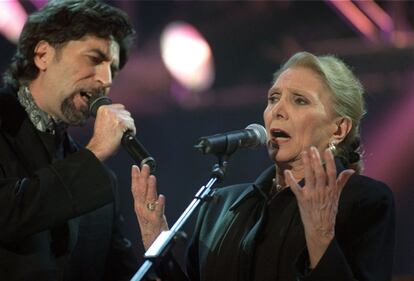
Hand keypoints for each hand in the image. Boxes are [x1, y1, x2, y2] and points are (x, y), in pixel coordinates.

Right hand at [86, 104, 135, 160]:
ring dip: (129, 127)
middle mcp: (109, 111)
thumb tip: (122, 113)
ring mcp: (116, 117)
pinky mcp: (121, 124)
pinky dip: (132, 131)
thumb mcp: (102, 121)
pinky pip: (132, 126)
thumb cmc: (101, 137)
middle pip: (126, 113)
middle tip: (122, 129)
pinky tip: (126, 135)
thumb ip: (111, 115)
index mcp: (103, 109)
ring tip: (123, 133)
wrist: (99, 146)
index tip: (120, 122)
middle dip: (126, 121)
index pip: (120, 107)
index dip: (122, 115)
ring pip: (130, 119)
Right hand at [131, 164, 167, 249]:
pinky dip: (159, 204)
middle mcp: (141, 208)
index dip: (135, 177)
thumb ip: (146, 196)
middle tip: (145, 166)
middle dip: (142, 177)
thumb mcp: (145, 208)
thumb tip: (146, 182)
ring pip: (149, 198)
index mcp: (139, 204)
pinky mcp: (156, 220)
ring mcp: (148, 214)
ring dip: (150, 187)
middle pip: (141, 190)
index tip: (136, 167)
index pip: (135, 188)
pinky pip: (158, 211)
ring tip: (152, 177)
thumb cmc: (150, 225)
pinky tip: (161, 197)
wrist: (151, 242)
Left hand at [285, 147, 353, 267]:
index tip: (327, 150)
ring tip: (304, 153)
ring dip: (306, 165)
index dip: (330, 161)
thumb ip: (342, 181)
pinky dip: (291, 180)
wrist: (321, 229)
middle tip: (312, 148)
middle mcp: (322, 191)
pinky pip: (295, 188)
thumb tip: (351, 170)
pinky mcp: (302, 199)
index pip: (332, 173)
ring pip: (309, 177)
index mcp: (331, 190)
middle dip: (316, 160)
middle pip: (319, 173)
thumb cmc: (329, 211)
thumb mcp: (337, 196)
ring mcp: (312, 195)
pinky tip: (287, 172)